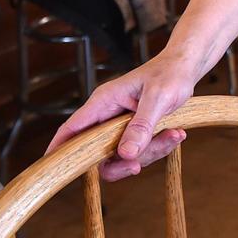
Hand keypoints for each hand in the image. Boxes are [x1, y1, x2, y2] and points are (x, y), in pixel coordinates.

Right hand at [45, 51, 196, 181]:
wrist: (186, 69)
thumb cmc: (170, 73)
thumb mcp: (158, 97)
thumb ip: (142, 124)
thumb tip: (125, 154)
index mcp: (104, 101)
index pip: (73, 127)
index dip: (60, 149)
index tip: (51, 168)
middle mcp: (108, 115)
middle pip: (98, 154)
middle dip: (121, 163)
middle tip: (138, 165)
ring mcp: (121, 126)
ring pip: (122, 156)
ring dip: (150, 152)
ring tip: (174, 134)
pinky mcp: (135, 132)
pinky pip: (140, 152)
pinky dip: (159, 148)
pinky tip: (175, 134)